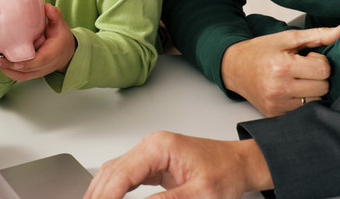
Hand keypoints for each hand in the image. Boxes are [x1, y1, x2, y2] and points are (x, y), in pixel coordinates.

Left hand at [0, 3, 75, 80]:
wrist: (66, 53)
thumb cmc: (61, 39)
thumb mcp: (60, 25)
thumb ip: (55, 16)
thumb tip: (47, 7)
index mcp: (52, 54)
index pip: (36, 61)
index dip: (22, 61)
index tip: (9, 56)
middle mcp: (44, 66)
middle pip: (25, 71)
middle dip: (8, 66)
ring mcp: (37, 72)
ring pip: (19, 76)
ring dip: (6, 70)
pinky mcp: (32, 73)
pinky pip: (18, 76)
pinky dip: (7, 72)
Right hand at [84, 132, 272, 198]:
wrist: (240, 163)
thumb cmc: (226, 172)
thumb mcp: (199, 193)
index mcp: (160, 147)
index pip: (121, 173)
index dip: (107, 195)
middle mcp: (151, 146)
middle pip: (111, 171)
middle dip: (99, 194)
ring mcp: (151, 153)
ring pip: (114, 171)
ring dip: (102, 191)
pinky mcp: (153, 163)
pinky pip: (125, 174)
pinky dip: (113, 188)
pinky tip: (108, 198)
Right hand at [221, 23, 339, 116]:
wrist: (234, 68)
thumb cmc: (260, 51)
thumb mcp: (287, 38)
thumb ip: (317, 35)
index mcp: (283, 67)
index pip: (324, 69)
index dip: (319, 61)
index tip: (307, 58)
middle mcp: (280, 88)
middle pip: (323, 87)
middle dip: (317, 77)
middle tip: (302, 69)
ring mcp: (277, 105)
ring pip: (316, 101)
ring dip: (311, 90)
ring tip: (297, 80)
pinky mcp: (275, 115)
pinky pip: (303, 112)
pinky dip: (302, 101)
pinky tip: (291, 91)